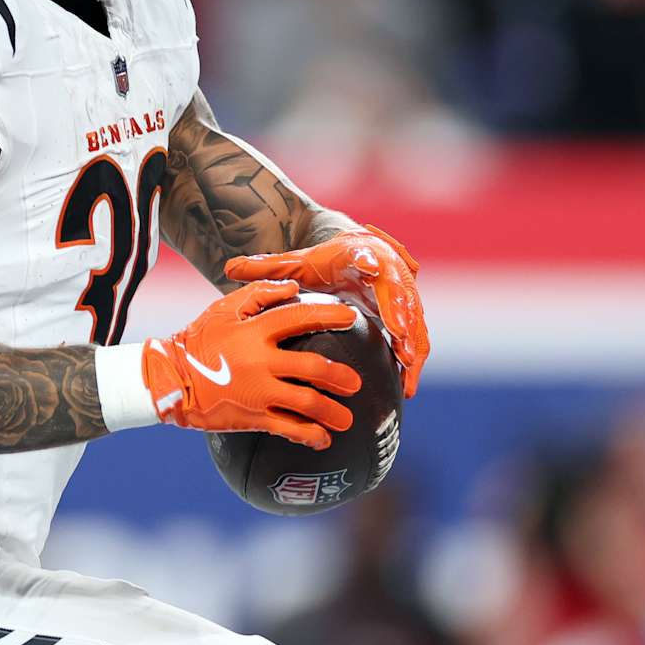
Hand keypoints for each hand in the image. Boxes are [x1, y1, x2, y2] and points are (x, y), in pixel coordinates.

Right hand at [141, 280, 361, 449]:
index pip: (299, 318)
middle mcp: (261, 361)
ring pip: (306, 403)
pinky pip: (288, 428)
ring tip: (347, 420)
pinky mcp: (253, 417)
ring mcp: (258, 392)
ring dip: (332, 412)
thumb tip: (292, 287)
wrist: (169, 379)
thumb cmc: (197, 340)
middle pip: (313, 367)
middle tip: (356, 383)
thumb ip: (258, 294)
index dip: (328, 316)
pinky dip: (309, 435)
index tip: (352, 318)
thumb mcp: (222, 310)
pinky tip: (322, 439)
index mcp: (255, 331)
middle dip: (340, 376)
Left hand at [224, 224, 429, 396]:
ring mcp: (403, 296)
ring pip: (414, 320)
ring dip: (413, 345)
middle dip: (402, 311)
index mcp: (360, 254)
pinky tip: (406, 390)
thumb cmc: (325, 262)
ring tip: (407, 374)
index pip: (366, 255)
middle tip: (399, 334)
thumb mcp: (297, 263)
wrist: (356, 257)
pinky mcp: (408, 317)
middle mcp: (388, 272)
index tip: (369, 269)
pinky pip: (416, 340)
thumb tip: (228, 267)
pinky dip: (413, 362)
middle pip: (400, 291)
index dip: (369, 262)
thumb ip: (267, 268)